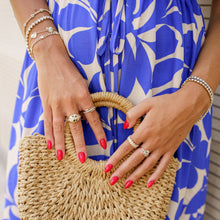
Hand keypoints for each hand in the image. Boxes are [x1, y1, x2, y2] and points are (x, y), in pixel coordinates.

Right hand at [34, 35, 106, 161]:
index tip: (103, 144)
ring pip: (60, 128)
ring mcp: (57, 104)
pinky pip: (48, 121)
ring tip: (62, 157)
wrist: (51, 59)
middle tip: (82, 158)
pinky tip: (49, 144)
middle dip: (79, 144)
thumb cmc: (70, 71)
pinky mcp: (46, 103)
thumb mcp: (83, 84)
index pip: (93, 119)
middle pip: (76, 127)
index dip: (98, 132)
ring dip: (61, 144)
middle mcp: (70, 102)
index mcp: (83, 96)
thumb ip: (86, 101)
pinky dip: (48, 134)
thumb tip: (88, 118)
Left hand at [105, 84, 209, 187]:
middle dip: (122, 171)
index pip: (126, 147)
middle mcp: (152, 142)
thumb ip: (132, 114)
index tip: (107, 167)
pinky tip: (149, 183)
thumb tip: (124, 126)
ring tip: (126, 185)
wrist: (187, 106)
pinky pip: (163, 165)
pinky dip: (156, 175)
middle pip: (134, 159)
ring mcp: (163, 147)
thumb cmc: (166, 103)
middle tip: (112, 181)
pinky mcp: (172, 149)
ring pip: (147, 165)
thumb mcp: (146, 104)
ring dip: (136, 176)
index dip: (115, 158)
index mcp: (144, 130)